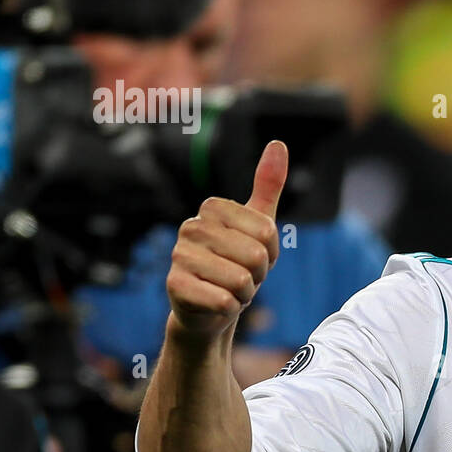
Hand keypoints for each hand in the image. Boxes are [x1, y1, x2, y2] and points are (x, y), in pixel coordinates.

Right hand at [166, 140, 287, 341]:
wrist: (211, 307)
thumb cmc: (237, 262)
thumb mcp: (258, 225)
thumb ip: (267, 185)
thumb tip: (278, 144)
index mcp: (212, 207)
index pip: (267, 232)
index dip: (270, 252)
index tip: (255, 255)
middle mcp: (191, 226)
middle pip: (255, 255)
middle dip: (258, 274)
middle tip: (243, 276)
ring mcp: (178, 255)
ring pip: (240, 280)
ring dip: (245, 293)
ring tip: (230, 289)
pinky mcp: (174, 285)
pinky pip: (223, 300)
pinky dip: (230, 308)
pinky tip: (217, 303)